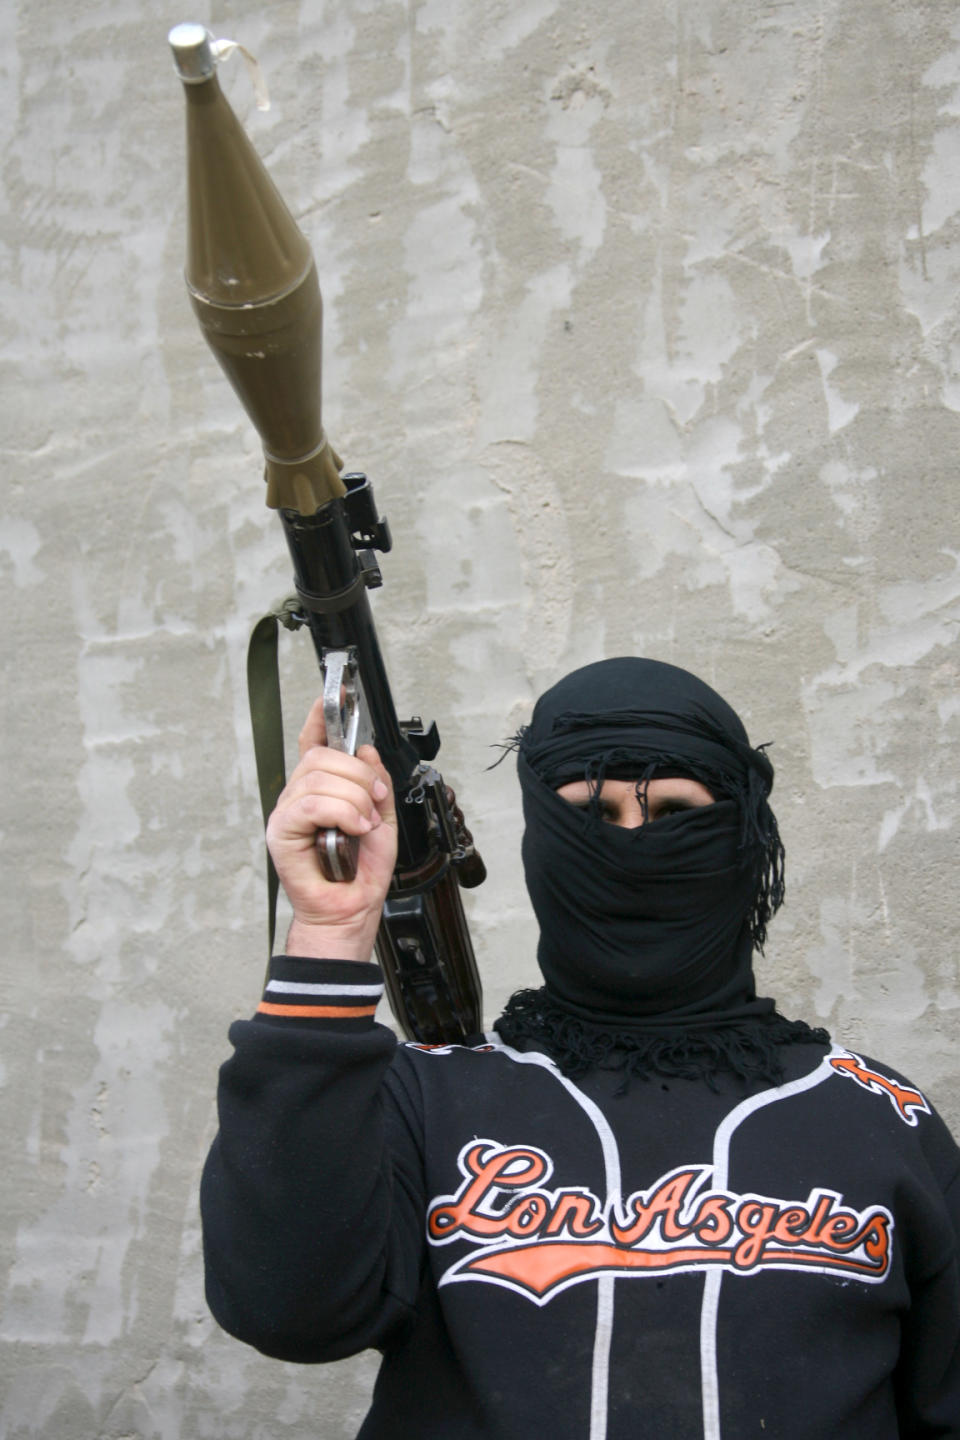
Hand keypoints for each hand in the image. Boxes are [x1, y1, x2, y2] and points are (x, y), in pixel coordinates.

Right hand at [265, 696, 396, 959]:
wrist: (351, 909)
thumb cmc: (360, 871)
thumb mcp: (382, 817)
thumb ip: (376, 782)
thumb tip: (365, 751)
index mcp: (322, 788)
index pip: (314, 740)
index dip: (322, 714)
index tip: (338, 692)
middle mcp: (300, 794)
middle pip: (322, 755)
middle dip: (360, 776)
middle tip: (375, 802)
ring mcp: (288, 811)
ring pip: (320, 777)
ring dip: (355, 799)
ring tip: (363, 825)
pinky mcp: (281, 831)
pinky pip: (312, 803)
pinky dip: (341, 812)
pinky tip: (353, 829)